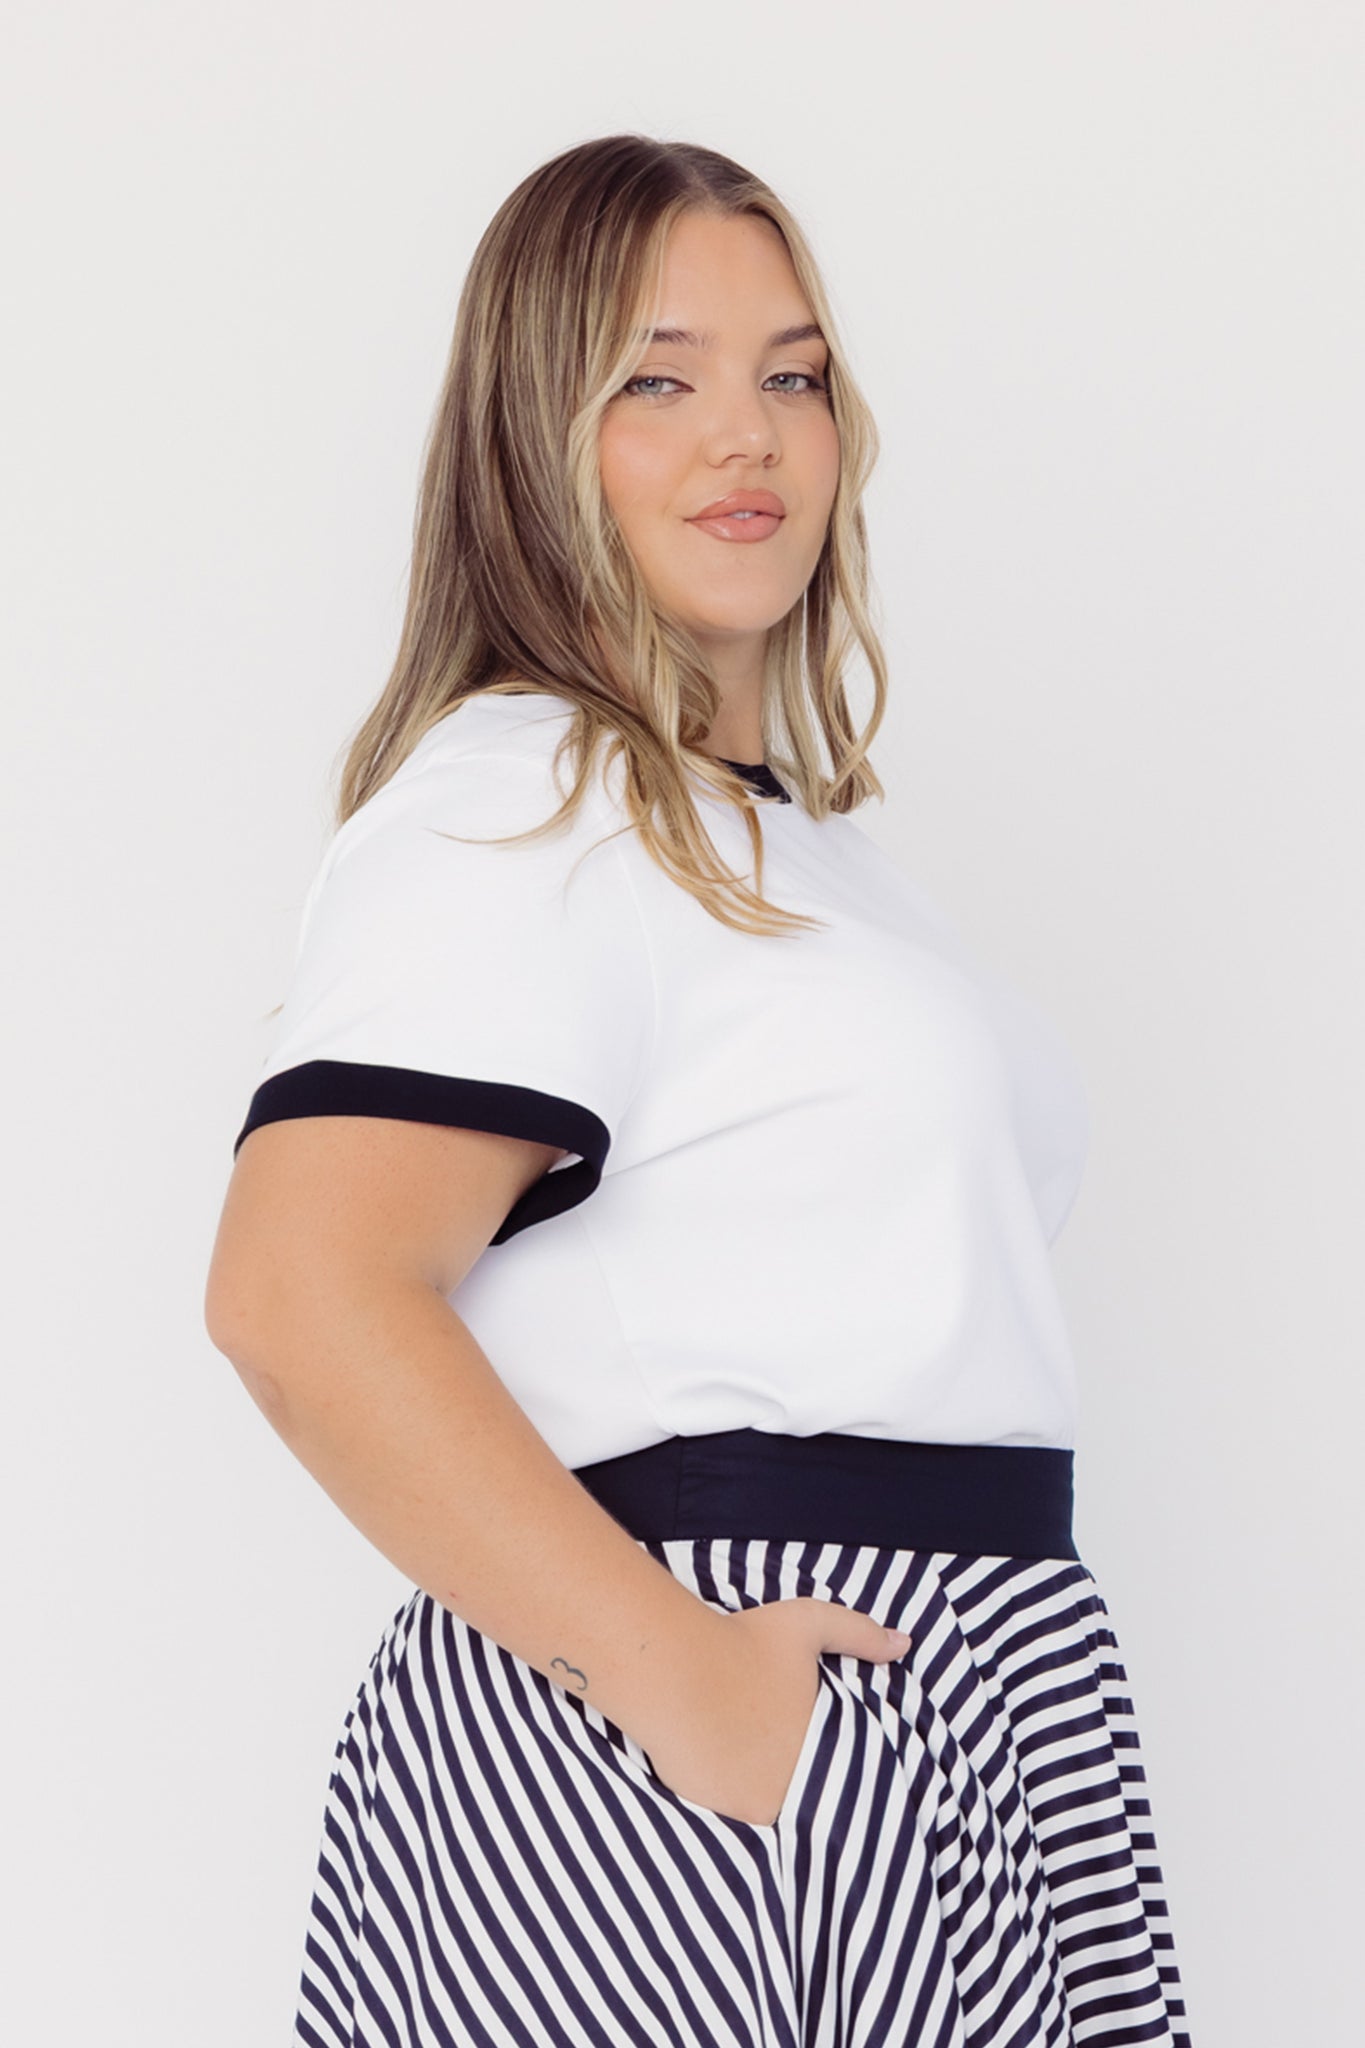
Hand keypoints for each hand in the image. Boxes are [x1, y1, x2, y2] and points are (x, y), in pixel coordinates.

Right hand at [636, 1597, 910, 1827]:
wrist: (673, 1668)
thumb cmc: (742, 1643)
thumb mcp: (808, 1625)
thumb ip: (859, 1634)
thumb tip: (905, 1645)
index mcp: (818, 1752)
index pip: (842, 1779)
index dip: (835, 1769)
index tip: (825, 1756)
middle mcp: (787, 1790)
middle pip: (804, 1799)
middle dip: (800, 1785)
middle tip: (782, 1760)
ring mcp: (746, 1805)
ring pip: (766, 1807)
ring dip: (764, 1793)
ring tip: (753, 1766)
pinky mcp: (708, 1808)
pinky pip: (729, 1809)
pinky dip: (729, 1794)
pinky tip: (721, 1769)